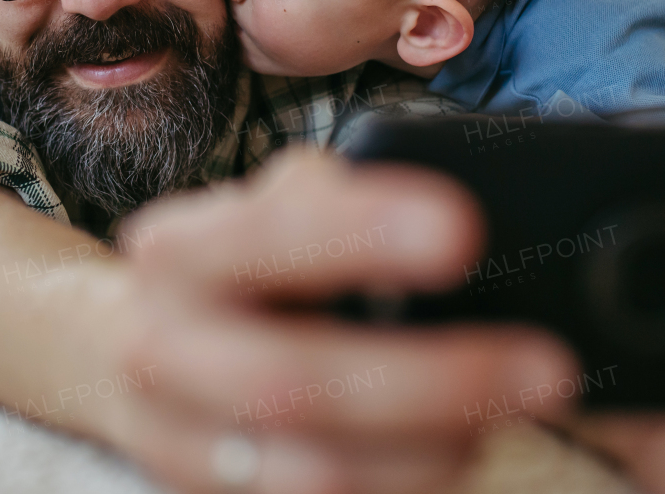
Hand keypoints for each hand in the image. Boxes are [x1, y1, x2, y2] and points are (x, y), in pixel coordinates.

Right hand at [102, 149, 578, 493]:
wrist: (122, 357)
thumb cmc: (224, 271)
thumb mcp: (255, 208)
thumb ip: (325, 199)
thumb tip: (443, 201)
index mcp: (177, 252)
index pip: (264, 236)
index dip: (360, 235)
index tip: (463, 230)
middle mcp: (163, 348)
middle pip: (292, 382)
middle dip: (430, 381)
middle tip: (543, 368)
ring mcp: (180, 441)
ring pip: (312, 473)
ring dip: (429, 454)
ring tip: (506, 421)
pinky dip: (402, 490)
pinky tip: (456, 455)